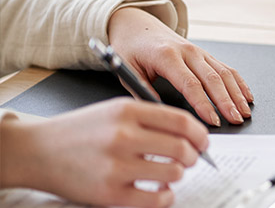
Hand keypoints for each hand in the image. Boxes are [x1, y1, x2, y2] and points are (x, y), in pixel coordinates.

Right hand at [0, 98, 207, 206]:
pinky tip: (160, 191)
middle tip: (191, 159)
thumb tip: (190, 134)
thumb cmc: (81, 130)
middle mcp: (123, 136)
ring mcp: (116, 166)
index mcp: (128, 110)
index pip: (181, 121)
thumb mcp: (116, 109)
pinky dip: (166, 197)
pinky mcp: (109, 193)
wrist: (37, 150)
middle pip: (182, 147)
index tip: (203, 141)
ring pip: (173, 173)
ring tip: (171, 173)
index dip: (200, 133)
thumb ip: (151, 118)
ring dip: (179, 175)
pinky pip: (155, 199)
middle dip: (194, 156)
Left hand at [108, 7, 253, 125]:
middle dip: (227, 102)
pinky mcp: (205, 54)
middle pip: (213, 79)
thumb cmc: (131, 47)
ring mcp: (199, 52)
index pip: (190, 84)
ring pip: (224, 73)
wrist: (137, 24)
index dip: (204, 104)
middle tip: (236, 120)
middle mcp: (188, 51)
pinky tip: (246, 96)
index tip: (213, 121)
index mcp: (167, 56)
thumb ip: (142, 92)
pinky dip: (239, 83)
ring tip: (244, 112)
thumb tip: (159, 113)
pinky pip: (226, 68)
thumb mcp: (127, 69)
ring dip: (237, 94)